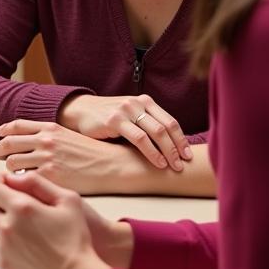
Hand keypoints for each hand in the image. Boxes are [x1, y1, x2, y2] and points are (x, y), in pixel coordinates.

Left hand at [0, 120, 151, 193]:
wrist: (113, 167)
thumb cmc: (94, 154)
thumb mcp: (69, 137)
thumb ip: (48, 136)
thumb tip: (29, 142)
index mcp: (49, 128)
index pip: (16, 126)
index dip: (4, 132)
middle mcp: (44, 140)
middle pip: (8, 144)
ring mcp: (45, 158)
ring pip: (12, 164)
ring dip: (8, 171)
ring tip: (9, 177)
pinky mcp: (49, 177)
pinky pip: (25, 181)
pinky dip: (21, 184)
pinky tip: (23, 188)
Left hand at [0, 172, 113, 268]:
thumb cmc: (76, 239)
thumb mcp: (68, 200)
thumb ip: (37, 183)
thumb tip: (13, 178)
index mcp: (21, 207)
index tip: (7, 184)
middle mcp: (7, 226)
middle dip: (0, 203)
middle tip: (20, 209)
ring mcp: (4, 246)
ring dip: (3, 223)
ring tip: (25, 228)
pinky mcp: (4, 263)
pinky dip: (7, 243)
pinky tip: (26, 246)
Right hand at [57, 93, 191, 170]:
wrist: (80, 111)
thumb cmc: (107, 119)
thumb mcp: (129, 116)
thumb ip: (146, 125)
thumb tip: (171, 147)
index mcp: (145, 101)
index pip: (170, 121)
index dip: (182, 140)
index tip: (188, 156)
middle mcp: (137, 103)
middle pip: (166, 127)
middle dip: (177, 148)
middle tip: (183, 164)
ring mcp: (126, 110)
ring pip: (156, 132)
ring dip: (168, 151)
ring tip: (173, 166)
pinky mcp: (115, 120)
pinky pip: (139, 138)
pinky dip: (152, 152)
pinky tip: (157, 163)